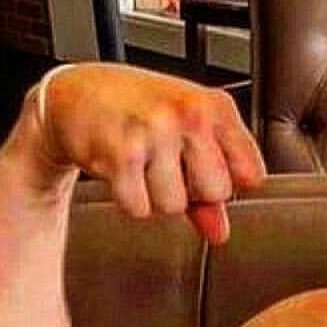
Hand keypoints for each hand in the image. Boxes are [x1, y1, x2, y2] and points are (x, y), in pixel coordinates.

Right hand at [27, 62, 266, 245]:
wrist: (75, 93)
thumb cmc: (136, 110)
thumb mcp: (184, 134)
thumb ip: (208, 182)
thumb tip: (220, 232)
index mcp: (214, 107)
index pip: (251, 174)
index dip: (227, 184)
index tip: (206, 172)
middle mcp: (189, 115)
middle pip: (216, 193)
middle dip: (191, 191)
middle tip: (166, 166)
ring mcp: (156, 132)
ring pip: (175, 206)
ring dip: (154, 196)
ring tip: (141, 164)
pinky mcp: (122, 152)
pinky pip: (140, 208)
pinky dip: (128, 199)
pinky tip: (121, 170)